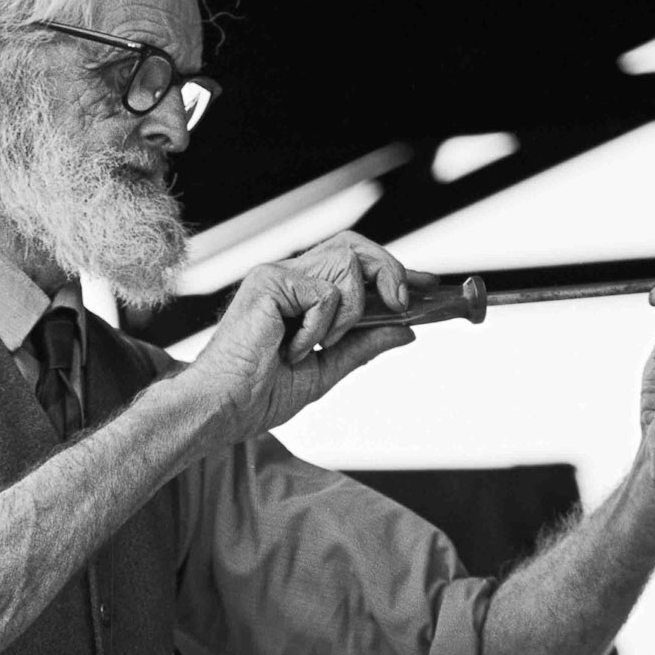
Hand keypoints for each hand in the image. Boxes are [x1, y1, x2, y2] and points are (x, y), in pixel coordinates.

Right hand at [187, 229, 421, 442]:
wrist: (225, 407)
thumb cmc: (259, 394)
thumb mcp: (327, 371)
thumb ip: (363, 347)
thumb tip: (406, 331)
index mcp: (301, 296)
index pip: (356, 267)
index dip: (395, 271)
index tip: (429, 285)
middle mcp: (290, 278)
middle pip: (356, 247)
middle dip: (390, 271)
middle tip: (402, 304)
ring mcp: (278, 275)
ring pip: (347, 263)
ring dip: (349, 312)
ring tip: (319, 344)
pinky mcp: (269, 281)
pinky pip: (326, 294)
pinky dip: (320, 328)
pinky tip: (293, 349)